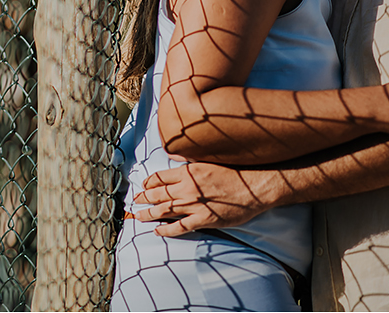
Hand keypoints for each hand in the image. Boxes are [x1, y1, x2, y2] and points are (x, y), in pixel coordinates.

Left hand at [132, 162, 280, 236]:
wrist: (254, 188)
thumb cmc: (235, 172)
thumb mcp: (208, 160)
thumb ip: (190, 162)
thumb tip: (175, 155)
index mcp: (188, 172)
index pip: (160, 177)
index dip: (148, 183)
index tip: (143, 186)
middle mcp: (187, 188)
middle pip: (158, 194)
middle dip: (143, 198)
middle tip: (134, 201)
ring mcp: (194, 205)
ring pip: (164, 210)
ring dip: (148, 213)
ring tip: (139, 216)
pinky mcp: (203, 219)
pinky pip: (179, 227)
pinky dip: (166, 230)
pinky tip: (157, 231)